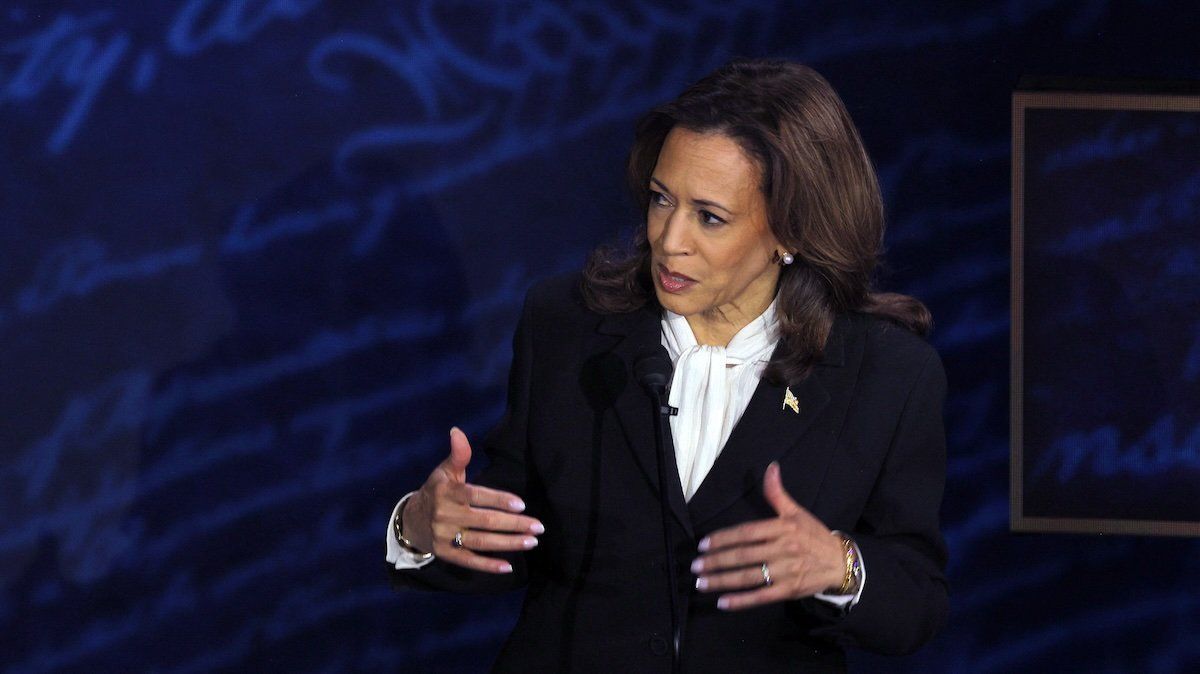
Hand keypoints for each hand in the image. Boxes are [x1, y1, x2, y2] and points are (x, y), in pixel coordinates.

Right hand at [403, 427, 543, 573]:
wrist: (410, 521)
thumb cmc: (436, 491)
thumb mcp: (445, 471)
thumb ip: (458, 454)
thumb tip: (457, 431)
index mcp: (447, 493)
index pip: (476, 496)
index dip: (499, 500)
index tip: (521, 504)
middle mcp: (445, 516)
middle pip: (484, 522)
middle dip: (513, 524)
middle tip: (538, 527)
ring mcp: (445, 537)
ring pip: (481, 542)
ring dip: (508, 543)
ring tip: (531, 542)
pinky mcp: (445, 554)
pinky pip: (469, 562)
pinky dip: (488, 566)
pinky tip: (508, 566)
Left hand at [691, 461, 844, 609]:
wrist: (841, 562)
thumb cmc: (814, 535)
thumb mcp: (797, 512)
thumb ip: (777, 493)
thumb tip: (770, 467)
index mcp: (782, 528)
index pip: (747, 533)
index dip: (724, 538)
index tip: (704, 544)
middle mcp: (783, 549)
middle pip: (744, 556)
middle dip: (717, 561)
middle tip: (696, 565)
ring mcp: (786, 572)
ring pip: (749, 577)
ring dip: (723, 581)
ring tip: (702, 583)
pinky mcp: (788, 590)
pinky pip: (761, 596)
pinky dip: (741, 601)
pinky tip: (723, 602)